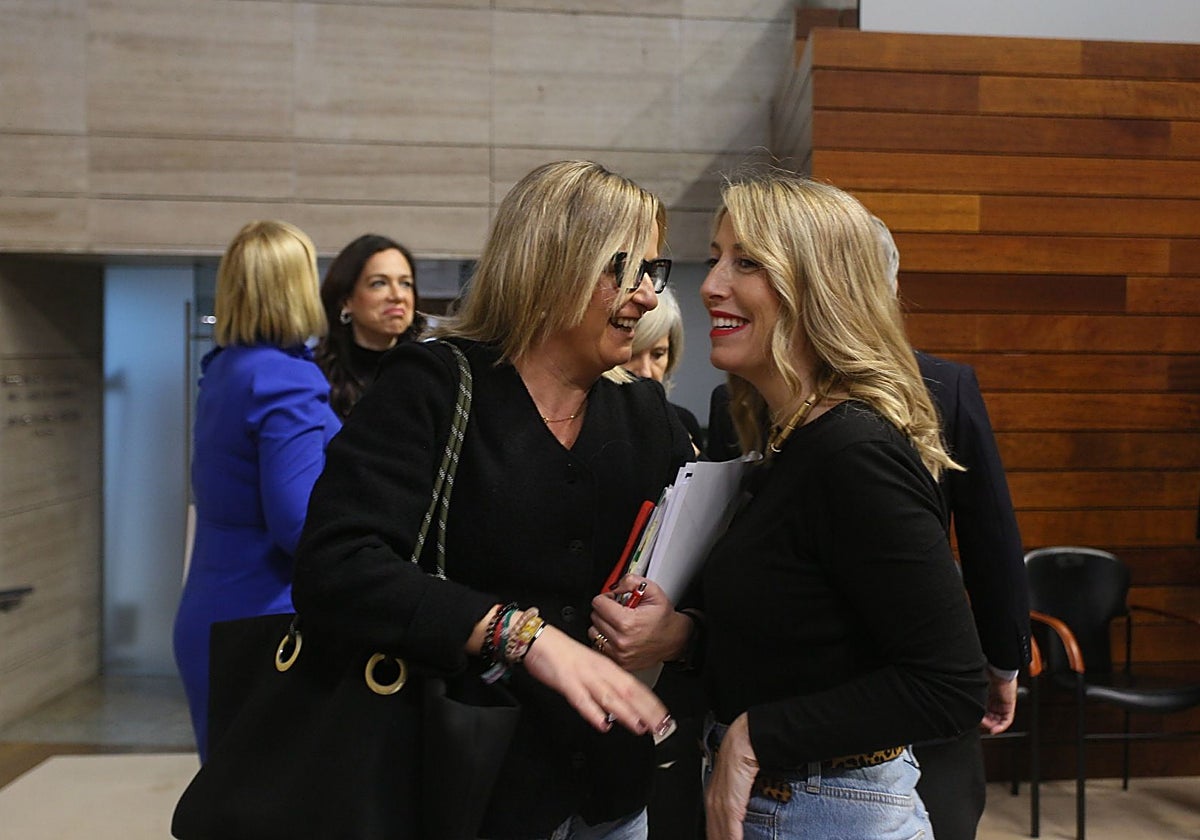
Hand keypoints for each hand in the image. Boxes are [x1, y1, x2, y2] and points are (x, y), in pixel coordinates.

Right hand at [521, 622, 671, 737]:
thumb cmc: (563, 653)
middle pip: (629, 692)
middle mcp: (600, 671)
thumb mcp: (591, 666)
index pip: (636, 686)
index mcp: (607, 667)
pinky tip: (602, 724)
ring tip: (640, 726)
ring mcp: (584, 676)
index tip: (665, 718)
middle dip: (647, 711)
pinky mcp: (566, 681)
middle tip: (661, 727)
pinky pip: (582, 699)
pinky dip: (593, 712)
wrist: (538, 637)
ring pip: (610, 696)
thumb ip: (606, 684)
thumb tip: (622, 704)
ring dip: (626, 713)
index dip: (652, 703)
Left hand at [589, 576, 689, 670]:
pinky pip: (599, 647)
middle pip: (594, 617)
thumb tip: (614, 587)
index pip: (598, 603)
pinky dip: (605, 640)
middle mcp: (621, 641)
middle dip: (605, 611)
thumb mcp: (653, 591)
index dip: (606, 597)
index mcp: (627, 623)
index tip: (614, 600)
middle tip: (619, 611)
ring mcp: (619, 654)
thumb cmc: (663, 618)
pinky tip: (617, 635)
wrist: (675, 639)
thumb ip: (631, 581)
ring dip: (602, 626)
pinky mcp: (619, 662)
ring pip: (593, 633)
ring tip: (618, 623)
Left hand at [706, 713, 756, 839]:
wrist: (745, 740)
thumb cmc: (741, 755)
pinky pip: (730, 826)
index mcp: (712, 795)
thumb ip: (736, 797)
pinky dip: (732, 837)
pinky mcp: (732, 802)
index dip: (716, 836)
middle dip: (719, 839)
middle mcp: (714, 800)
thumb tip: (741, 809)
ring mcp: (721, 801)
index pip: (712, 826)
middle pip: (714, 831)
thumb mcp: (736, 779)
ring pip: (720, 832)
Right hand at [979, 671, 1017, 734]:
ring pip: (998, 721)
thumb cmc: (984, 674)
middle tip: (980, 724)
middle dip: (985, 723)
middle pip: (990, 718)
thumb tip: (966, 710)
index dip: (979, 719)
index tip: (974, 722)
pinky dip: (1001, 727)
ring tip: (987, 727)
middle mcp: (994, 701)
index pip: (983, 712)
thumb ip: (973, 698)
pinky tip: (994, 729)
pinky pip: (1007, 720)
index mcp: (985, 695)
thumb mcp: (976, 689)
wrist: (996, 669)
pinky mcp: (1009, 706)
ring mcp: (1002, 704)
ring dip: (992, 726)